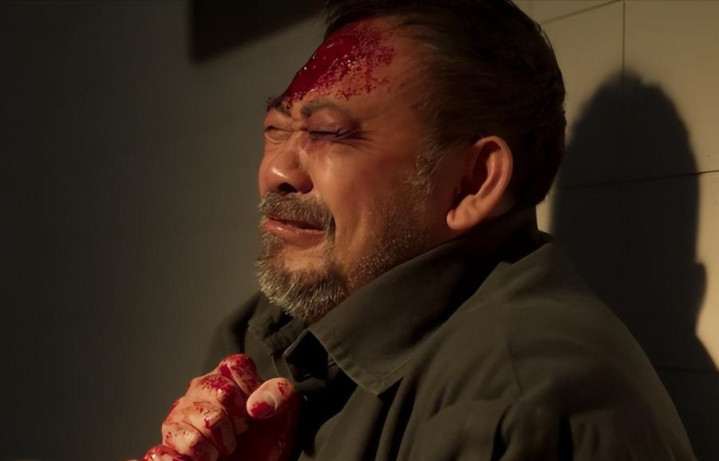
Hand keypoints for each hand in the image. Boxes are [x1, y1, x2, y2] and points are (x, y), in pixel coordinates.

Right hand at [135, 354, 297, 460]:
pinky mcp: (166, 449)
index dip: (249, 389)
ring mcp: (178, 419)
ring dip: (213, 447)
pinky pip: (159, 453)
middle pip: (217, 394)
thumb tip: (256, 406)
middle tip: (239, 433)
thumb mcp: (285, 412)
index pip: (234, 366)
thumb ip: (279, 394)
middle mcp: (197, 392)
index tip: (255, 410)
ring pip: (191, 425)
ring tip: (220, 452)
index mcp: (225, 376)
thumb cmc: (268, 437)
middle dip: (235, 420)